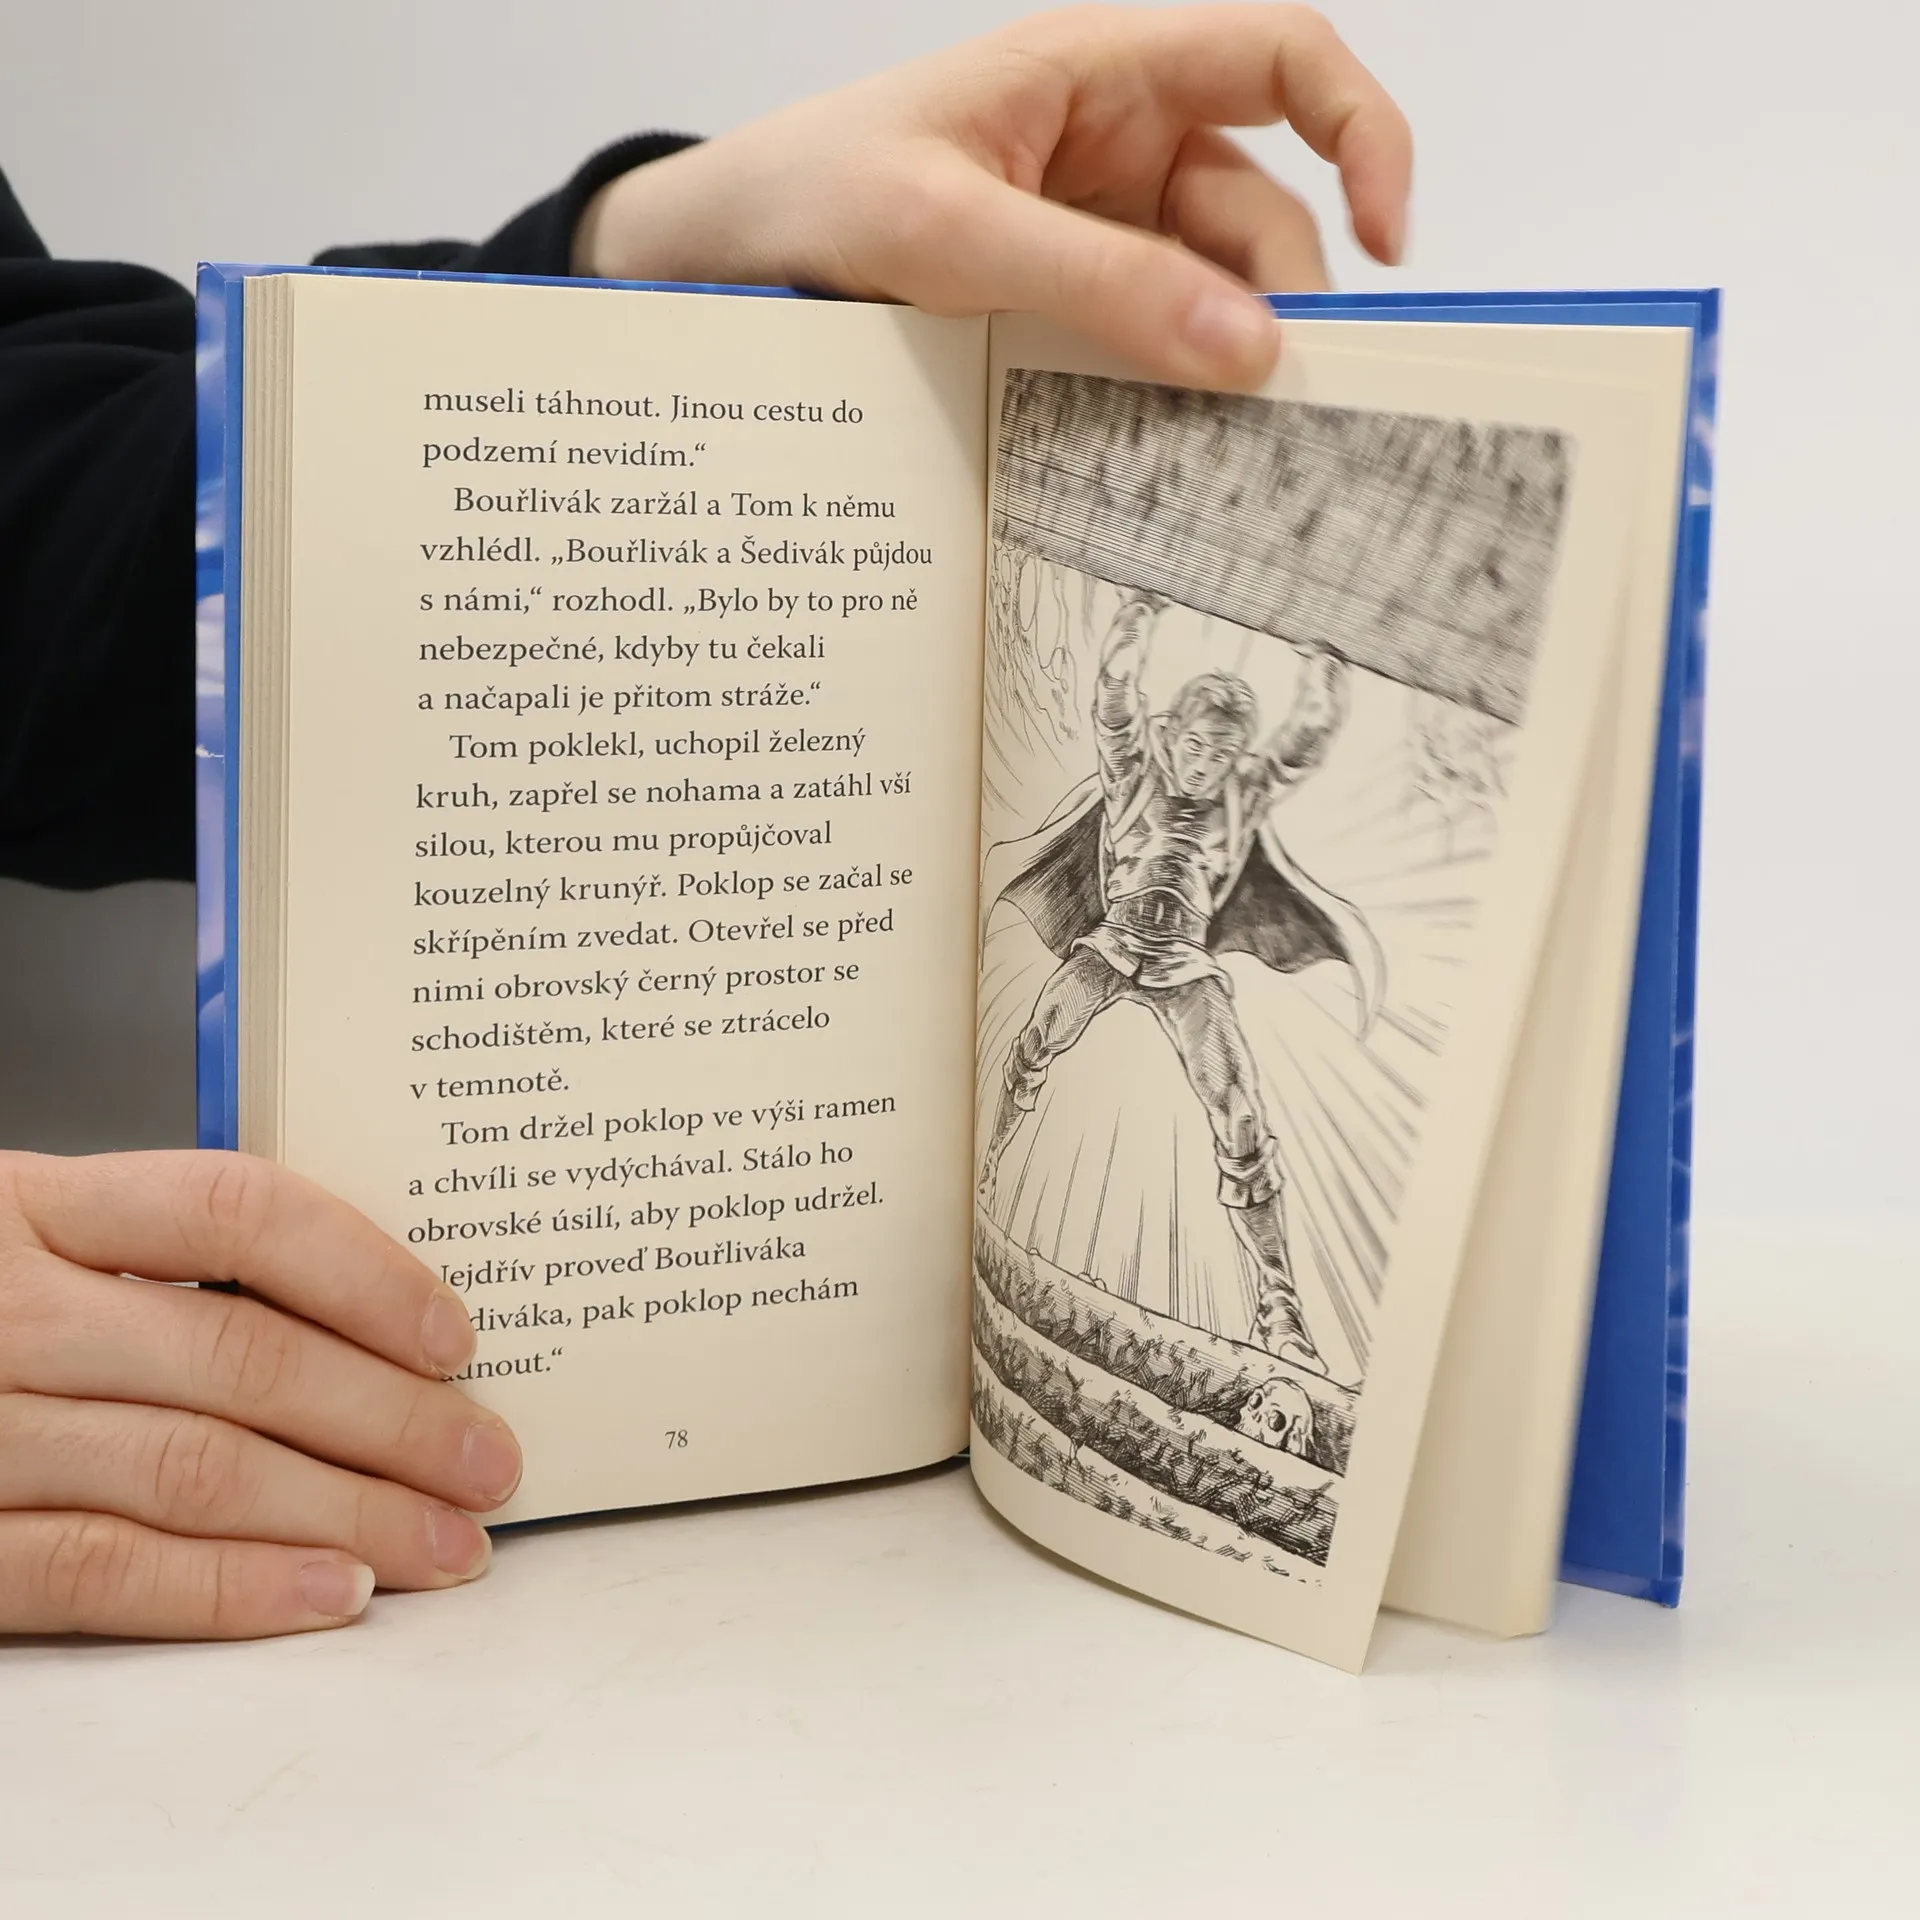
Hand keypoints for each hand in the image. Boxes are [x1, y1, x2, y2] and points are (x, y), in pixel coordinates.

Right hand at [0, 1151, 520, 1638]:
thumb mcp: (28, 1239)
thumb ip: (158, 1260)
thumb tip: (369, 1316)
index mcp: (29, 1204)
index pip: (236, 1209)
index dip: (366, 1272)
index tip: (457, 1336)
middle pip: (240, 1355)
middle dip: (392, 1421)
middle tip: (489, 1462)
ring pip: (195, 1469)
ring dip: (347, 1515)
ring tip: (446, 1543)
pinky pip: (105, 1572)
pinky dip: (234, 1590)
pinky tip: (333, 1597)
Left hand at [575, 5, 1410, 390]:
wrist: (721, 255)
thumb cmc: (813, 191)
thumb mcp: (950, 231)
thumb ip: (1100, 284)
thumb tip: (1245, 349)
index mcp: (1104, 68)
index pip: (1285, 58)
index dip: (1363, 132)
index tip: (1387, 240)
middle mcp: (1120, 140)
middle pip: (1261, 212)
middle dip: (1278, 302)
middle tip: (1276, 408)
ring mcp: (1098, 224)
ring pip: (1211, 290)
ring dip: (1218, 359)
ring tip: (1210, 444)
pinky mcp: (1068, 297)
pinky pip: (1150, 336)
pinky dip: (1164, 385)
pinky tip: (1155, 440)